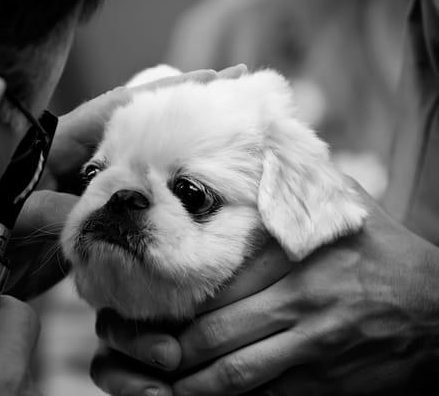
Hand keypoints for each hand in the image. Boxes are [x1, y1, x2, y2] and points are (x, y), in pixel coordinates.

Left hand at [0, 63, 248, 298]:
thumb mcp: (25, 214)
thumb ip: (66, 208)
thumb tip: (113, 213)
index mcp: (64, 141)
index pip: (122, 107)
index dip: (167, 93)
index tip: (210, 79)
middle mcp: (86, 158)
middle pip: (143, 130)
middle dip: (183, 118)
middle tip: (231, 105)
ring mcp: (95, 185)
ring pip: (145, 165)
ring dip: (178, 158)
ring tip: (222, 149)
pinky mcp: (98, 214)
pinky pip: (138, 201)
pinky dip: (162, 197)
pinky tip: (191, 196)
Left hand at [92, 181, 438, 395]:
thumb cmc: (380, 251)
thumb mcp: (342, 203)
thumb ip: (295, 176)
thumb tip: (258, 132)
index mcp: (293, 254)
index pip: (213, 280)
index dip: (165, 297)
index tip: (132, 300)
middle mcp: (299, 301)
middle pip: (212, 332)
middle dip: (160, 344)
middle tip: (122, 343)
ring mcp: (311, 348)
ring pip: (232, 375)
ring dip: (184, 383)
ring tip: (147, 378)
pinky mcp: (323, 384)